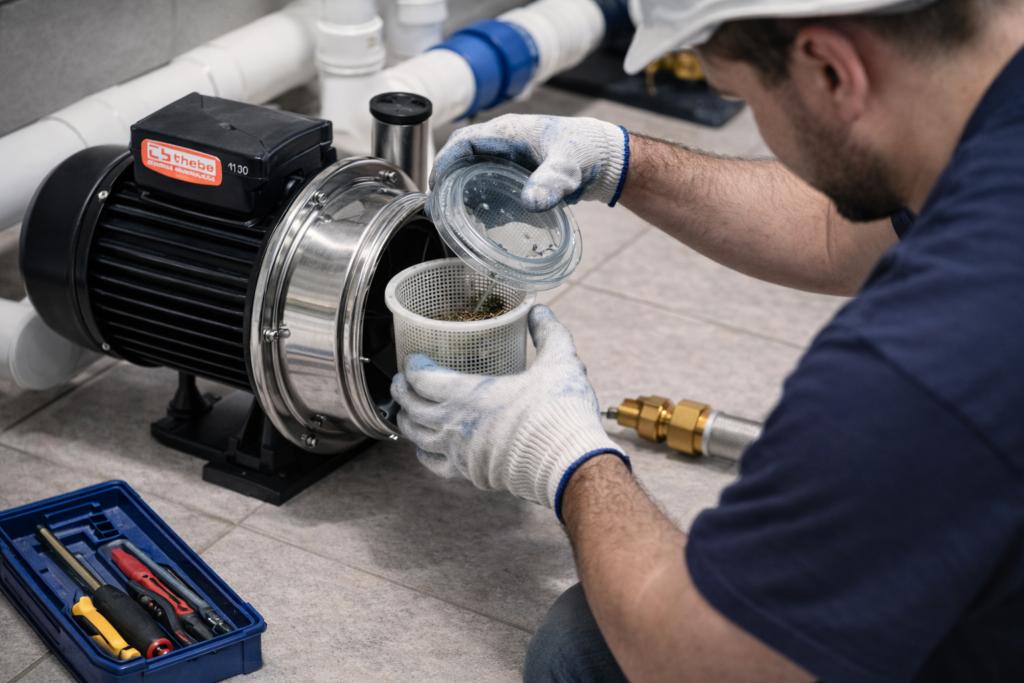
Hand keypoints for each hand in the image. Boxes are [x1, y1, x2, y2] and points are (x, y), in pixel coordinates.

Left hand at [390, 305, 628, 519]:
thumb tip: (540, 312)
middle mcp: (455, 426)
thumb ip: (548, 333)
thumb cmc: (560, 415)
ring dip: (408, 421)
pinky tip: (425, 448)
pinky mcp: (471, 474)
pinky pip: (434, 464)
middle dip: (403, 391)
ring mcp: (460, 453)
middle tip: (402, 381)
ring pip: (417, 437)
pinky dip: (423, 453)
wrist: (570, 465)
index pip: (422, 379)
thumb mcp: (560, 363)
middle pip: (412, 407)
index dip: (413, 367)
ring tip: (408, 411)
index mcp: (469, 395)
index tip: (413, 359)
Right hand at [430, 114, 629, 211]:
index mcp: (508, 132)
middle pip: (462, 156)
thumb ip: (550, 184)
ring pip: (473, 169)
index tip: (435, 187)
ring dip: (460, 189)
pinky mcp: (516, 171)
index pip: (463, 142)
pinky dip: (480, 198)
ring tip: (452, 216)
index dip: (444, 162)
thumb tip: (531, 203)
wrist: (604, 157)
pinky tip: (481, 220)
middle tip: (438, 207)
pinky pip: (489, 181)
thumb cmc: (586, 152)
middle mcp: (503, 142)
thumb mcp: (567, 169)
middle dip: (446, 178)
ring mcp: (509, 157)